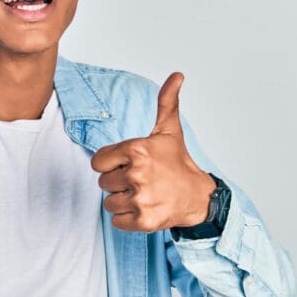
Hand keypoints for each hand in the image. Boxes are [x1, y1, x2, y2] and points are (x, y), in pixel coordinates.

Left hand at [91, 73, 215, 231]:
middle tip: (141, 180)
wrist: (198, 196)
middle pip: (102, 183)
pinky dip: (127, 219)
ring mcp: (140, 199)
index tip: (129, 165)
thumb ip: (166, 102)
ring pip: (108, 203)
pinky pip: (116, 221)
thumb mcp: (169, 131)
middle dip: (118, 183)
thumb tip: (177, 75)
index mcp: (137, 150)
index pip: (98, 162)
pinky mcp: (143, 221)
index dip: (111, 164)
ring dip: (122, 201)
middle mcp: (137, 174)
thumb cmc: (178, 162)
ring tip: (143, 194)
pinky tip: (144, 208)